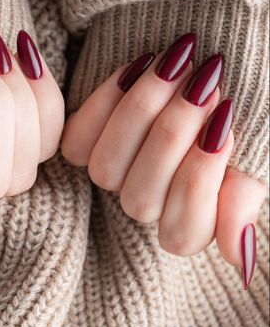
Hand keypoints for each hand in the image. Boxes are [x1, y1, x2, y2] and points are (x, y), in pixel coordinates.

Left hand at [61, 33, 266, 288]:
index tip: (225, 126)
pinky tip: (137, 66)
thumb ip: (241, 201)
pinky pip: (77, 141)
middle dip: (173, 136)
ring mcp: (111, 176)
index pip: (183, 231)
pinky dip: (104, 102)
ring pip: (106, 170)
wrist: (197, 76)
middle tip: (204, 83)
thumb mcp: (248, 161)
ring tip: (175, 66)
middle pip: (141, 199)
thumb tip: (242, 260)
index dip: (201, 180)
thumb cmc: (226, 120)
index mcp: (184, 220)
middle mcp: (142, 203)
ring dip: (140, 114)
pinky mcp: (83, 146)